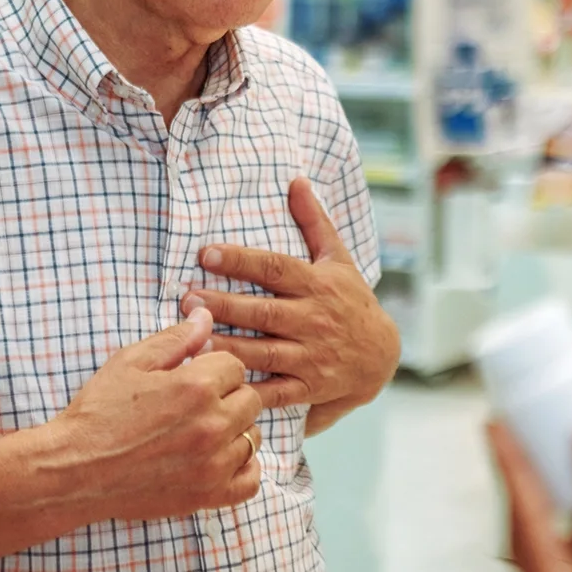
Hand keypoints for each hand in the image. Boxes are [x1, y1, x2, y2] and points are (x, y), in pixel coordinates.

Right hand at [44, 311, 264, 522]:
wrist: (74, 471)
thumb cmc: (98, 414)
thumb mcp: (130, 363)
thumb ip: (176, 339)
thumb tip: (206, 317)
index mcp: (197, 387)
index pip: (235, 366)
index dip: (215, 369)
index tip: (194, 378)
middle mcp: (212, 425)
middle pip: (250, 400)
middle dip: (227, 396)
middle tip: (196, 405)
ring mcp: (213, 464)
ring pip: (252, 437)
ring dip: (234, 431)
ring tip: (202, 432)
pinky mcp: (208, 495)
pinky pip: (251, 481)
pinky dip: (242, 468)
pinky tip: (220, 459)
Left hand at [187, 178, 399, 430]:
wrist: (382, 356)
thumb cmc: (352, 302)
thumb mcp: (339, 259)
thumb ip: (314, 222)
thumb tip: (296, 180)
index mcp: (317, 285)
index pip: (276, 268)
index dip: (241, 260)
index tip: (207, 253)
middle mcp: (314, 319)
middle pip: (264, 311)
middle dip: (225, 305)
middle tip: (188, 299)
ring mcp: (311, 355)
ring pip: (264, 352)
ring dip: (228, 346)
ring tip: (194, 339)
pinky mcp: (309, 386)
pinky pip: (277, 391)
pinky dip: (250, 391)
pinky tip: (221, 385)